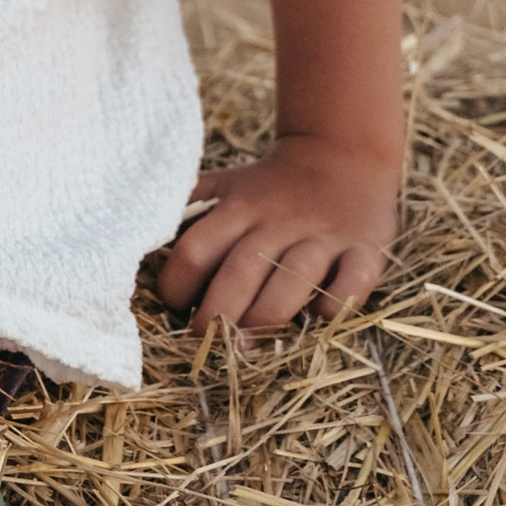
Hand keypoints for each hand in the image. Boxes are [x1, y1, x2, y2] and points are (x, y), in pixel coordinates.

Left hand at [156, 135, 398, 334]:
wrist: (343, 155)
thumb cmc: (271, 186)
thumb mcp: (224, 185)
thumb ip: (186, 208)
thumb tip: (140, 246)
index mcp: (238, 207)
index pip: (195, 250)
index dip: (177, 285)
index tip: (175, 309)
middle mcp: (278, 222)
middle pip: (240, 271)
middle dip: (216, 316)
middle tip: (202, 346)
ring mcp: (323, 237)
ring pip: (292, 279)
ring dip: (267, 318)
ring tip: (246, 349)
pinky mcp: (365, 249)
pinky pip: (353, 281)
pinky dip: (335, 305)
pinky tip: (316, 320)